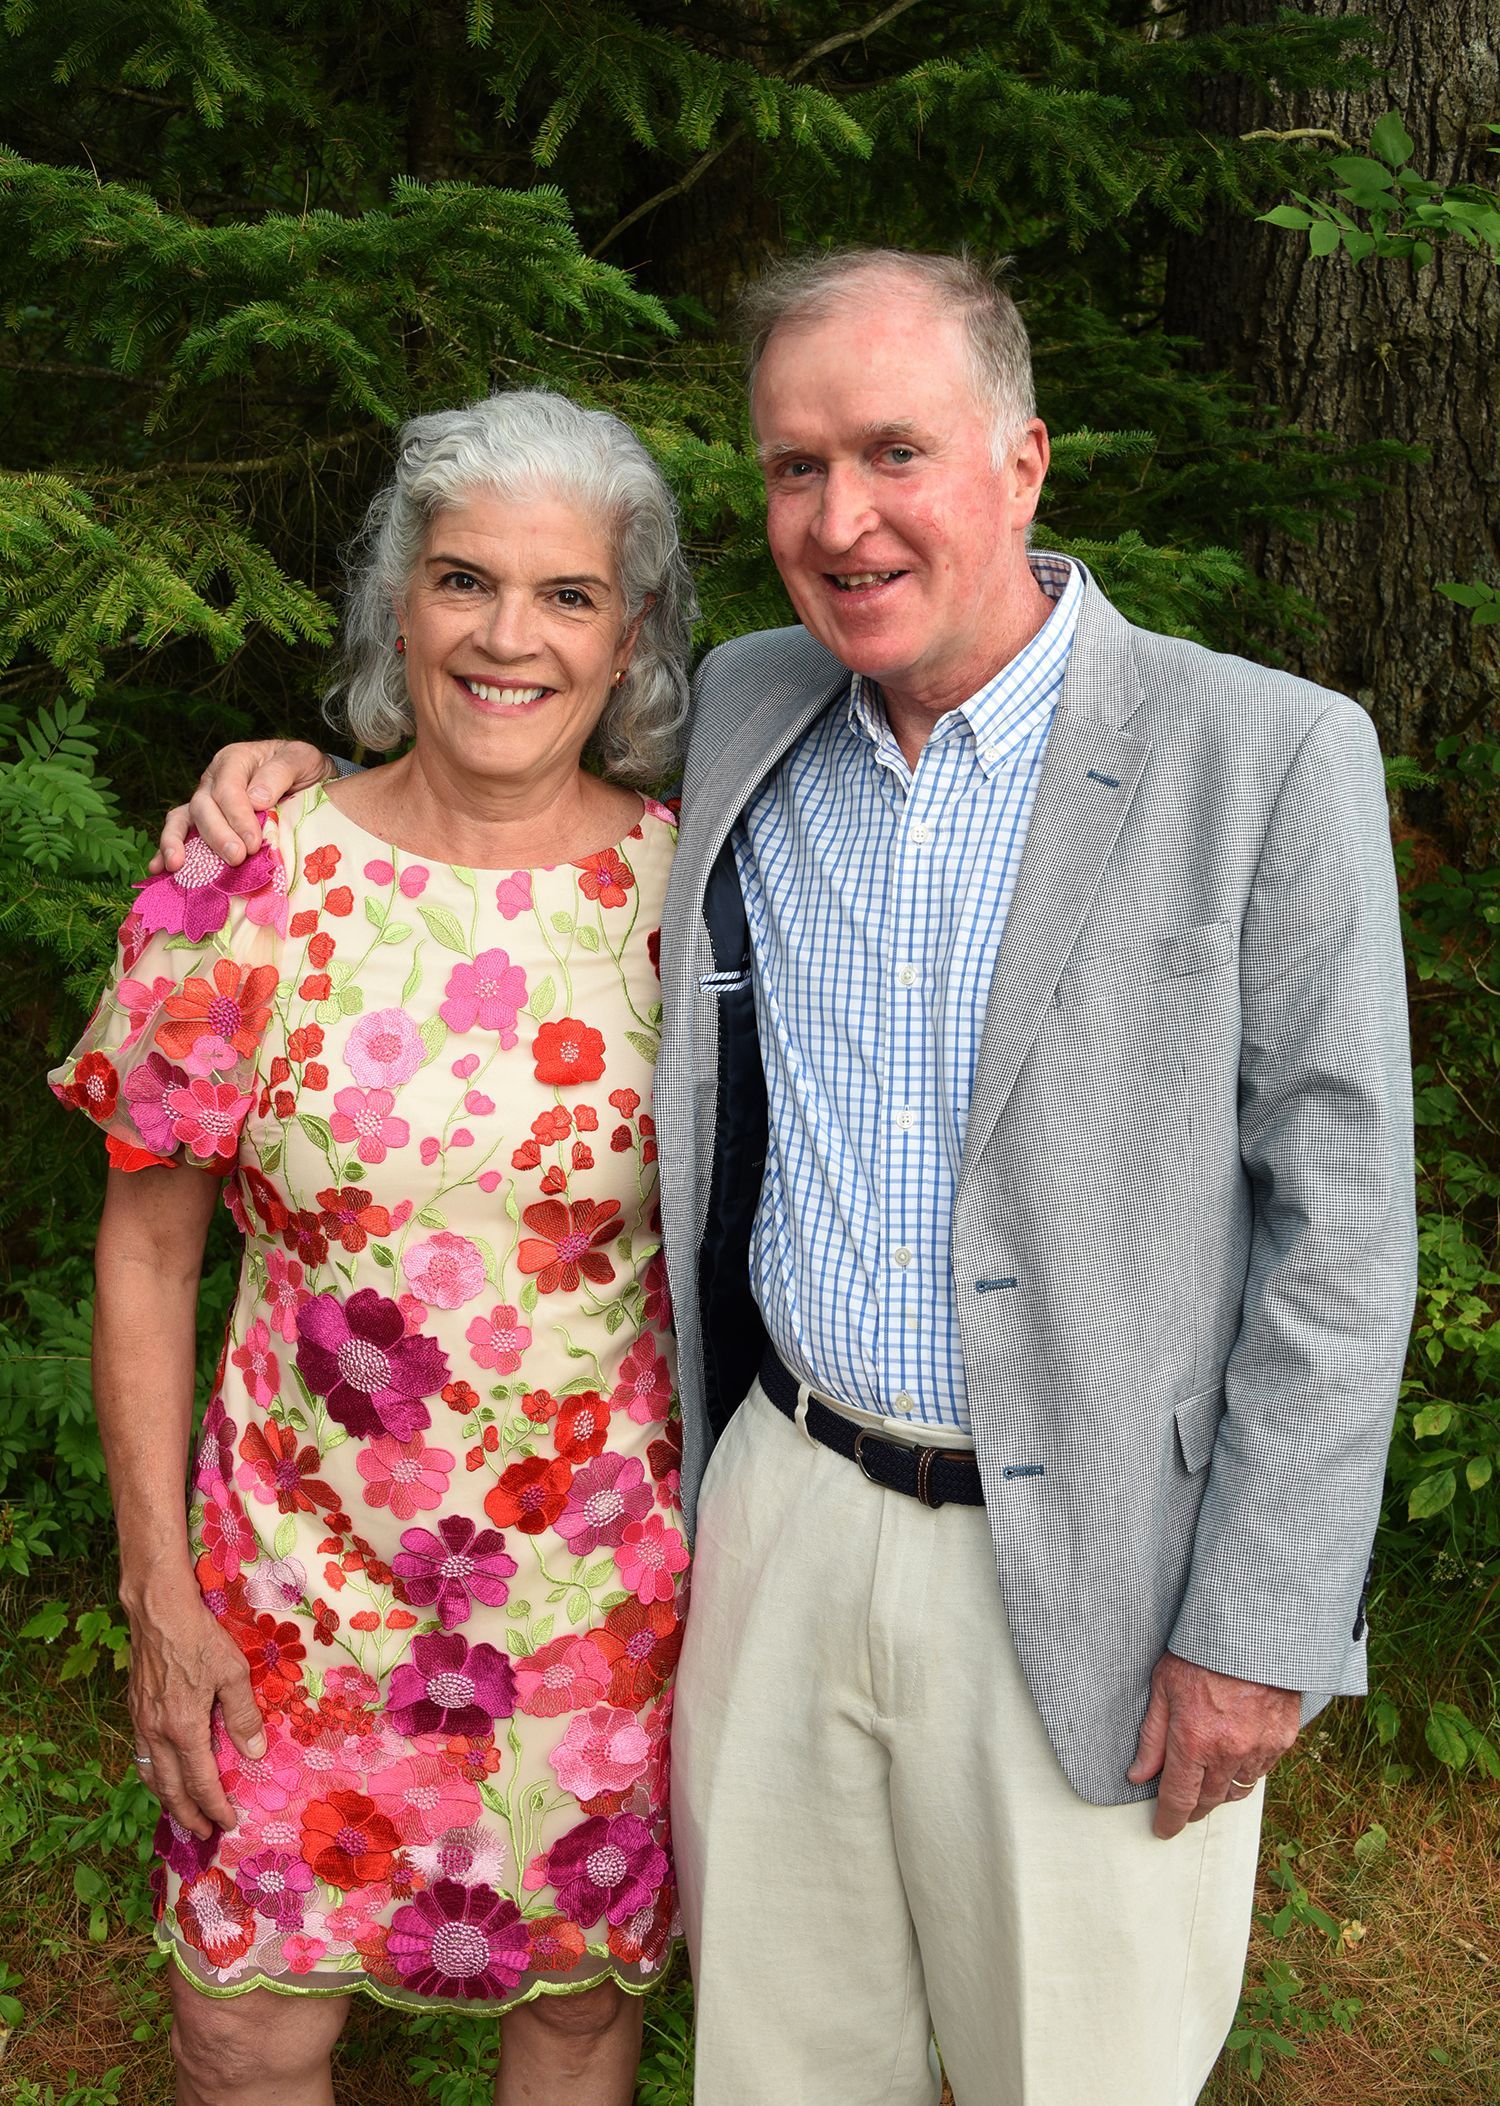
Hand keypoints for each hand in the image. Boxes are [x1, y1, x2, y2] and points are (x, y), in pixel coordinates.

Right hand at [126, 1582, 266, 1837]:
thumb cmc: (200, 1638)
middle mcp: (158, 1733)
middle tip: (204, 1832)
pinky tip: (163, 1774)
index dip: (215, 1807)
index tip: (227, 1824)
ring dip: (167, 1800)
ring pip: (151, 1775)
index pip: (200, 1782)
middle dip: (188, 1815)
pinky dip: (154, 1775)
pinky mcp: (134, 1710)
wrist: (158, 1612)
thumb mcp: (233, 1673)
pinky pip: (142, 1755)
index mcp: (184, 1728)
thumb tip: (254, 1753)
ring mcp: (141, 1722)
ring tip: (182, 1813)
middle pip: (170, 1789)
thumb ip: (243, 1716)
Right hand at [150, 738, 332, 873]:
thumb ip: (280, 773)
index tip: (254, 842)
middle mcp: (213, 779)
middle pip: (204, 806)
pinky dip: (166, 850)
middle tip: (236, 858)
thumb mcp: (302, 759)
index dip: (238, 816)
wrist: (304, 778)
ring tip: (177, 866)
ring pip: (184, 819)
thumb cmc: (302, 769)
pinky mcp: (203, 822)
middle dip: (218, 835)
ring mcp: (205, 801)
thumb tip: (256, 799)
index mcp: (235, 760)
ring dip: (177, 842)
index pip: (228, 788)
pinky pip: (179, 832)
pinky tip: (159, 869)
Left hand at [1127, 1650, 1299, 1839]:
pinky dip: (1246, 1771)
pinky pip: (1261, 1770)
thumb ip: (1152, 1736)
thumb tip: (1138, 1775)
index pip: (1179, 1798)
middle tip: (1182, 1808)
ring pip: (1237, 1790)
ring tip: (1208, 1784)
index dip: (1169, 1820)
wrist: (1254, 1629)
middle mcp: (1229, 1752)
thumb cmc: (1201, 1652)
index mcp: (1194, 1740)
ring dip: (1220, 1792)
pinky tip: (1235, 1759)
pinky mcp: (1283, 1739)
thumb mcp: (1163, 1687)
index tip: (1163, 1829)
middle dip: (1193, 1808)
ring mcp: (1260, 1747)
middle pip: (1209, 1800)